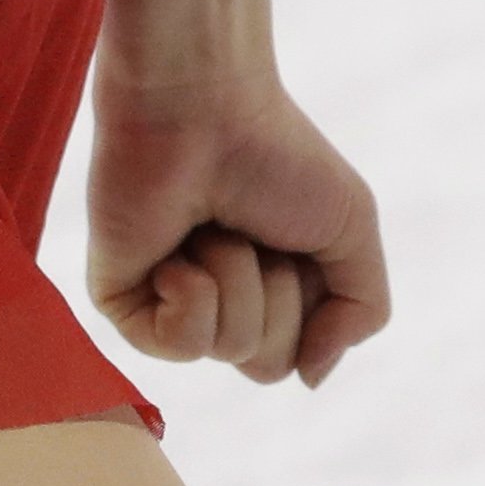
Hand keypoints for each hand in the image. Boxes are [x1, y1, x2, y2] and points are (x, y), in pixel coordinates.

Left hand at [82, 62, 388, 386]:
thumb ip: (362, 311)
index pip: (298, 353)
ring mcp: (165, 306)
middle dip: (277, 293)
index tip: (296, 235)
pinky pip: (178, 345)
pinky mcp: (122, 301)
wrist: (203, 107)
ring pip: (229, 349)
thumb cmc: (276, 154)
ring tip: (212, 224)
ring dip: (236, 276)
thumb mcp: (351, 229)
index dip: (311, 301)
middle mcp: (215, 304)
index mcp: (266, 291)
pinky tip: (178, 248)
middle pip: (267, 364)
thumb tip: (311, 378)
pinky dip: (194, 292)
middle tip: (252, 228)